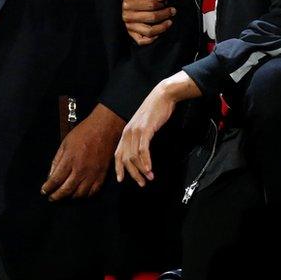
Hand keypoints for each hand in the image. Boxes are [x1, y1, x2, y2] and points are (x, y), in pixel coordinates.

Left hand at [41, 104, 124, 200]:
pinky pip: (93, 192)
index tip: (44, 191)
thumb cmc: (83, 133)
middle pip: (66, 190)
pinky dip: (85, 196)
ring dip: (70, 198)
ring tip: (65, 196)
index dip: (48, 188)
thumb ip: (57, 160)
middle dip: (56, 196)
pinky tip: (79, 194)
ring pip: (79, 194)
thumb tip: (50, 175)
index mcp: (70, 160)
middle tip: (52, 198)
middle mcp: (80, 170)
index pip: (56, 180)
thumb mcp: (65, 143)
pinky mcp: (102, 175)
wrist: (104, 129)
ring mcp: (92, 174)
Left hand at [115, 71, 201, 186]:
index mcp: (126, 133)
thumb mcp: (143, 126)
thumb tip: (139, 153)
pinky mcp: (145, 129)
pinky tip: (149, 168)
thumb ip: (139, 138)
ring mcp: (135, 131)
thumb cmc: (154, 111)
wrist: (162, 96)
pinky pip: (143, 149)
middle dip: (133, 174)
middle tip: (141, 183)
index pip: (118, 154)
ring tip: (149, 178)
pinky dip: (146, 161)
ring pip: (134, 156)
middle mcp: (128, 132)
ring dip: (141, 170)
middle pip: (125, 159)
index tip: (121, 179)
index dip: (118, 168)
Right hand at [122, 0, 175, 44]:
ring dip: (162, 27)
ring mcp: (129, 27)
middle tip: (173, 11)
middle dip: (165, 14)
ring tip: (169, 22)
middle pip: (151, 18)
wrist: (132, 1)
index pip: (151, 5)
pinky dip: (153, 38)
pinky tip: (160, 31)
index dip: (161, 4)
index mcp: (128, 3)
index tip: (166, 2)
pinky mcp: (132, 35)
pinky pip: (143, 41)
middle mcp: (126, 16)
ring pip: (149, 31)